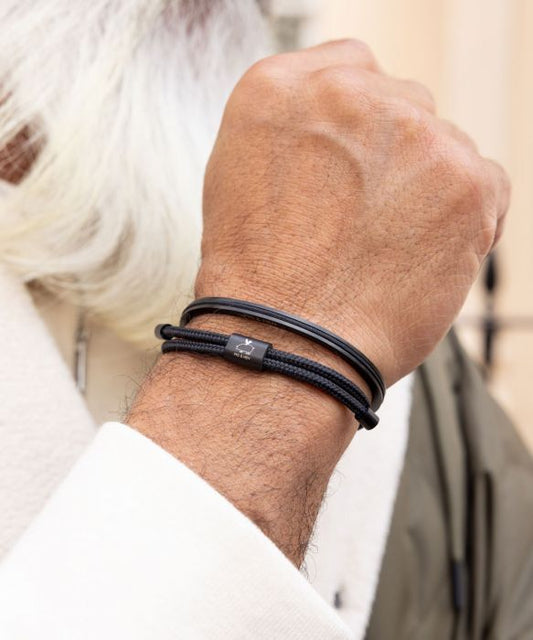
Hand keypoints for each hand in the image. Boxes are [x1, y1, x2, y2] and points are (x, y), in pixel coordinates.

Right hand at [197, 39, 509, 385]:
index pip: (350, 69)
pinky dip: (464, 216)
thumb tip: (345, 129)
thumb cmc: (258, 276)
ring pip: (443, 145)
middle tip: (364, 216)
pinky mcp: (466, 180)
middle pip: (401, 106)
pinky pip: (484, 183)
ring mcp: (413, 132)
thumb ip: (297, 130)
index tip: (357, 158)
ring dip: (425, 187)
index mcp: (281, 87)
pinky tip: (420, 253)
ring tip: (385, 246)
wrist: (288, 339)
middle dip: (390, 156)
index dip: (357, 125)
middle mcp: (349, 95)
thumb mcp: (239, 176)